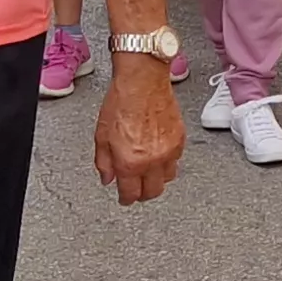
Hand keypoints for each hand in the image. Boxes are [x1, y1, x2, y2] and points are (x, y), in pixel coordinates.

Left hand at [96, 54, 182, 204]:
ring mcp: (169, 151)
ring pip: (168, 179)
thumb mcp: (101, 135)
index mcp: (129, 162)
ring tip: (148, 174)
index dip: (126, 199)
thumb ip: (103, 162)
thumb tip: (107, 178)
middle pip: (152, 192)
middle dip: (143, 194)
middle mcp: (152, 160)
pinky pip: (176, 162)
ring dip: (157, 180)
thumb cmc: (121, 101)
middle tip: (136, 190)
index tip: (124, 198)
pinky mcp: (180, 140)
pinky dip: (167, 164)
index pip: (131, 194)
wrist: (143, 81)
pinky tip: (158, 156)